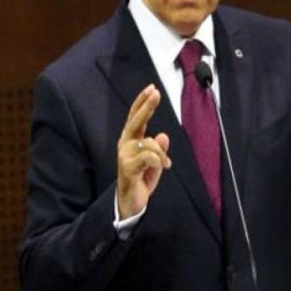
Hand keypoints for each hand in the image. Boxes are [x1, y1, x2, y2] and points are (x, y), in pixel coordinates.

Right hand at [116, 84, 171, 218]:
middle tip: (155, 92)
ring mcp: (125, 155)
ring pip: (149, 142)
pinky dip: (160, 160)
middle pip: (136, 120)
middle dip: (146, 105)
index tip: (152, 88)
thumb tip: (163, 135)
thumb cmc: (141, 177)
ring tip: (165, 164)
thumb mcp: (155, 161)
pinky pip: (150, 156)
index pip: (135, 116)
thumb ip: (158, 147)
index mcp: (130, 139)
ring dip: (161, 153)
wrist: (130, 202)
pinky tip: (164, 167)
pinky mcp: (128, 167)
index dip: (142, 102)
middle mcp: (125, 143)